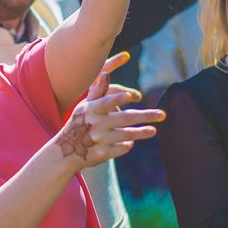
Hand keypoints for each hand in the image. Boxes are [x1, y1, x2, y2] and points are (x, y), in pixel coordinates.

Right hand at [55, 52, 164, 169]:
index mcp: (90, 110)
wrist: (65, 151)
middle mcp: (94, 124)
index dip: (118, 98)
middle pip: (124, 118)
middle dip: (145, 116)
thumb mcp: (85, 106)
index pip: (106, 102)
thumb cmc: (79, 123)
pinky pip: (121, 148)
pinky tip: (131, 142)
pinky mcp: (102, 154)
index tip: (133, 96)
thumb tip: (105, 73)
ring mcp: (98, 140)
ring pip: (126, 135)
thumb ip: (97, 91)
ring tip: (153, 130)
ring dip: (141, 132)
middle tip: (162, 114)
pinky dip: (127, 146)